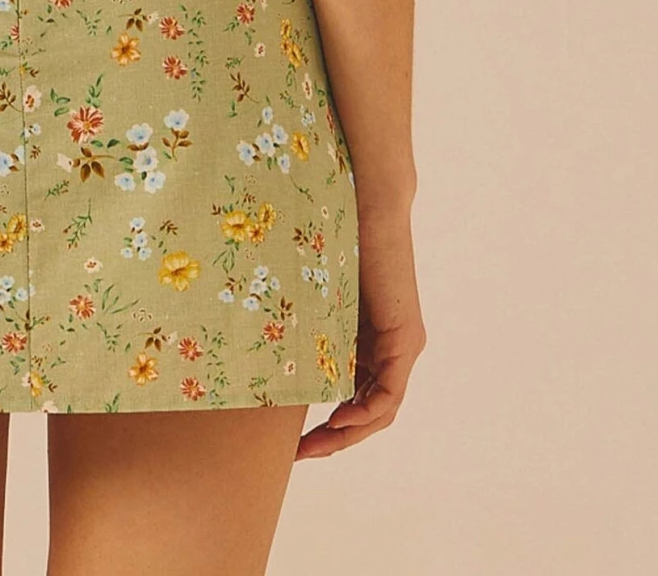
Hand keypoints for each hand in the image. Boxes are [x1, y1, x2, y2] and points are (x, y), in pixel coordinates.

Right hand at [296, 200, 424, 459]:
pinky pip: (389, 392)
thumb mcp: (311, 293)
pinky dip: (365, 411)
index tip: (292, 441)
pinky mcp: (406, 337)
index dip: (326, 425)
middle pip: (366, 411)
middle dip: (333, 439)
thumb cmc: (332, 231)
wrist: (366, 200)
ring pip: (379, 409)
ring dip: (347, 433)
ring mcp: (401, 344)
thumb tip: (252, 339)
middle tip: (298, 456)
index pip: (350, 396)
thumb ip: (301, 321)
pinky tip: (337, 418)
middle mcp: (389, 347)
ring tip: (313, 447)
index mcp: (365, 338)